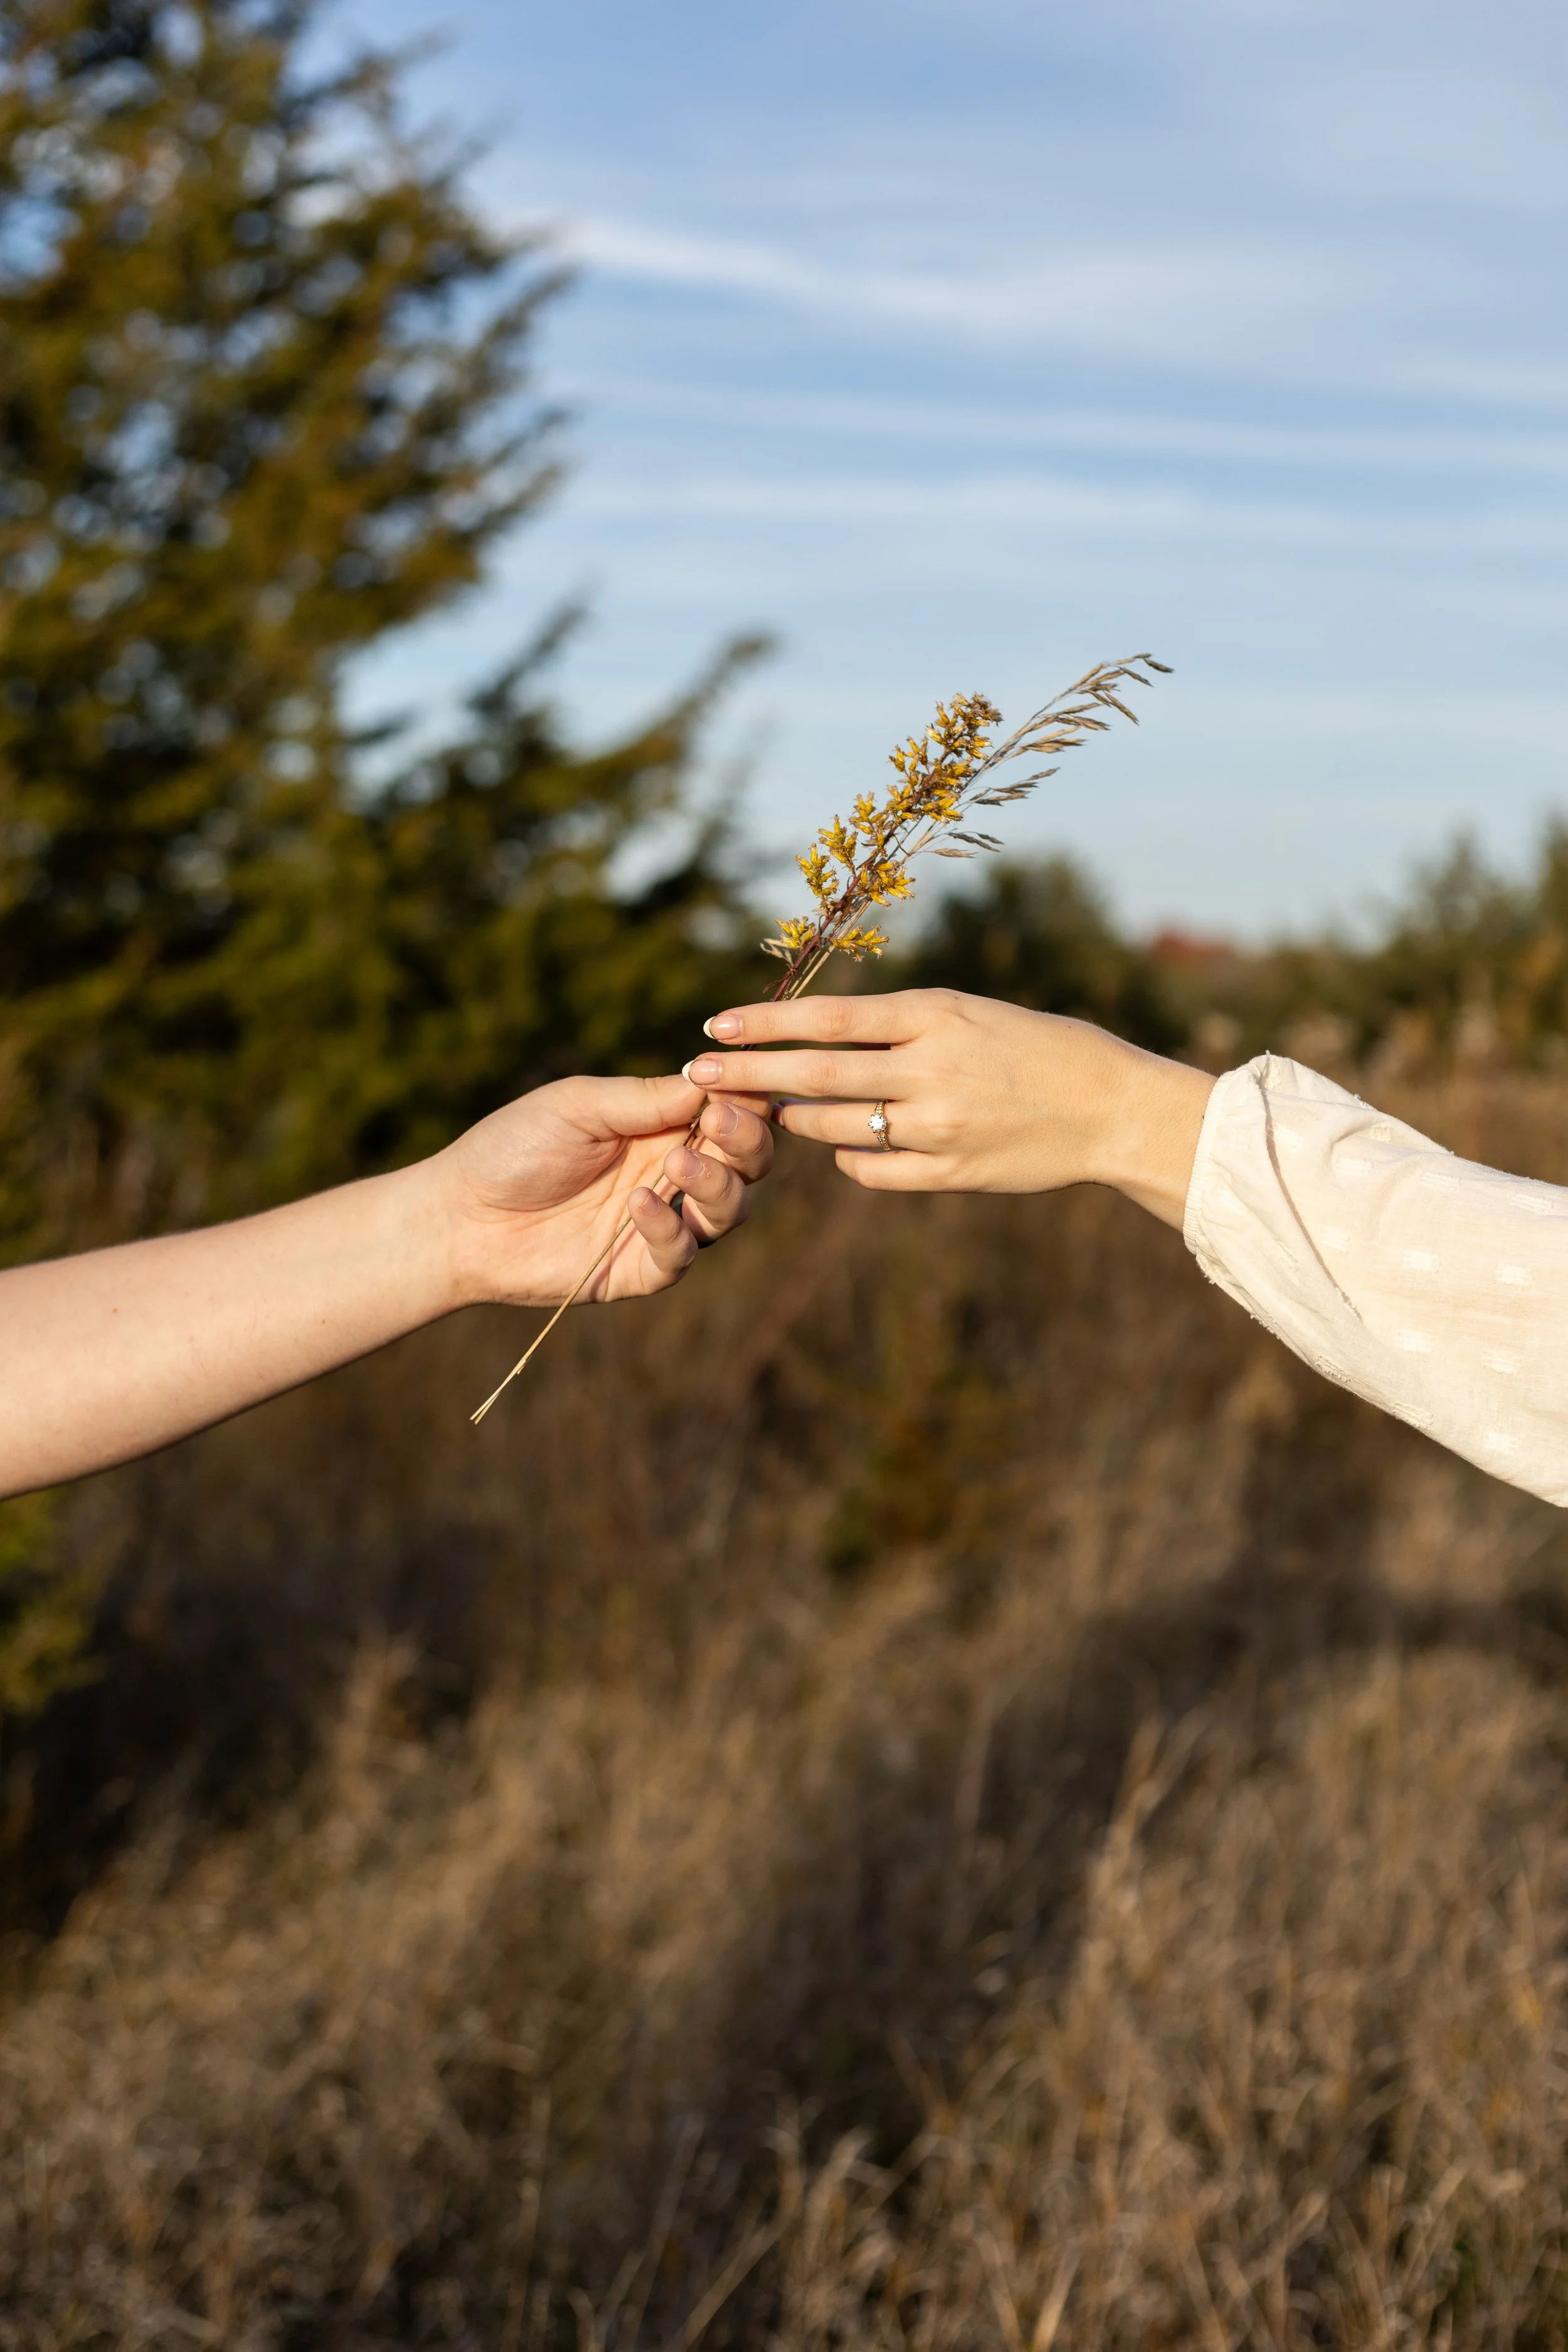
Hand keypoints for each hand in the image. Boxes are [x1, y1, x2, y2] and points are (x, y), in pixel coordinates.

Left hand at [437, 1073, 773, 1306]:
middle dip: (746, 1140)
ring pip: (731, 1210)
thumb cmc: (512, 1147)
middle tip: (719, 1123)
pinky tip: (639, 1203)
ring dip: (717, 1183)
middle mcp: (673, 1172)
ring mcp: (661, 1222)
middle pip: (749, 1161)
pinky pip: (681, 1254)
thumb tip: (710, 1080)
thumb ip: (643, 1098)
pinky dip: (669, 1228)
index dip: (747, 1098)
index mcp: (664, 1125)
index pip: (731, 1110)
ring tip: (678, 1162)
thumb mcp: (576, 1106)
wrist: (460, 1217)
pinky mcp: (640, 1268)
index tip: (738, 1083)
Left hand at [684, 989, 1212, 1228]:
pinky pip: (871, 1170)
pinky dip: (847, 1158)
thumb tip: (824, 1032)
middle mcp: (932, 1069)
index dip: (765, 1024)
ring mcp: (940, 1125)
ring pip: (835, 1128)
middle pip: (815, 1076)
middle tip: (694, 1073)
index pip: (829, 1019)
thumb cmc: (1037, 1046)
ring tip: (774, 1111)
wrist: (1110, 1107)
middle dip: (747, 1076)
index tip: (713, 1025)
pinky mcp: (951, 1172)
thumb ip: (902, 1024)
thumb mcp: (969, 1013)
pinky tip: (844, 1146)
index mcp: (936, 1016)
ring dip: (795, 1120)